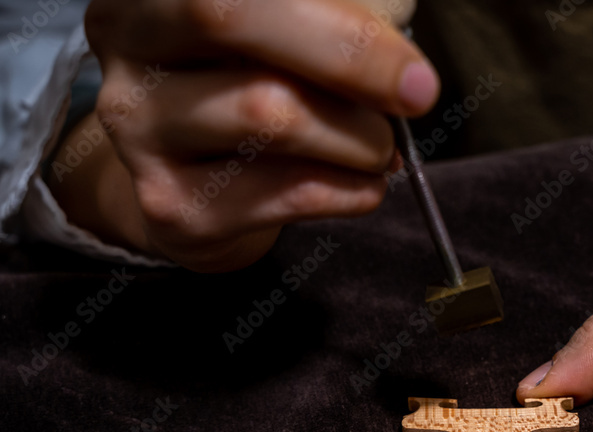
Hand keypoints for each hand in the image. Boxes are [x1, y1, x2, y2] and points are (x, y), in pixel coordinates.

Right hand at [47, 0, 435, 270]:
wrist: (208, 187)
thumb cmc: (265, 85)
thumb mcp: (296, 31)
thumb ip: (339, 19)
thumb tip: (405, 66)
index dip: (339, 23)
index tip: (413, 68)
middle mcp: (128, 45)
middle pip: (228, 17)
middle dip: (348, 58)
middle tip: (417, 95)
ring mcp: (139, 128)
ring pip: (266, 113)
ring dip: (356, 137)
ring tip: (379, 148)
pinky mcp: (170, 206)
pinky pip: (282, 191)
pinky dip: (348, 190)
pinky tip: (363, 184)